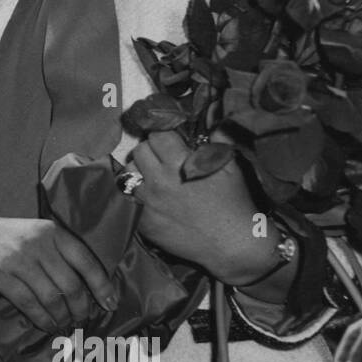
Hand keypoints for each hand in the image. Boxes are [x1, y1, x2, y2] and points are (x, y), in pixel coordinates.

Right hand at [0, 210, 118, 334]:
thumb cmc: (6, 240)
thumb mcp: (35, 236)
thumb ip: (58, 254)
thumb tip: (87, 288)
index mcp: (53, 232)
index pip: (86, 261)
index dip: (101, 285)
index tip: (109, 304)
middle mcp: (39, 242)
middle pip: (70, 284)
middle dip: (80, 308)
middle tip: (81, 320)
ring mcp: (19, 258)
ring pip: (51, 297)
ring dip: (61, 317)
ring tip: (63, 325)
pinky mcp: (0, 273)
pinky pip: (28, 302)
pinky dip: (41, 318)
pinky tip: (46, 325)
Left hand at [128, 130, 265, 282]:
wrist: (231, 244)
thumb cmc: (234, 203)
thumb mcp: (230, 166)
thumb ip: (217, 139)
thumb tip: (212, 117)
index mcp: (180, 164)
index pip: (157, 135)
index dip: (164, 135)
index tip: (171, 141)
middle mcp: (159, 181)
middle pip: (139, 151)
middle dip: (150, 150)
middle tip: (162, 158)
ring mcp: (148, 203)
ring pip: (127, 174)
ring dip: (139, 172)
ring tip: (153, 177)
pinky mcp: (143, 222)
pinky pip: (128, 199)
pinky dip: (136, 195)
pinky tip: (150, 198)